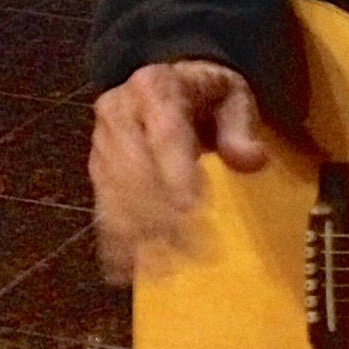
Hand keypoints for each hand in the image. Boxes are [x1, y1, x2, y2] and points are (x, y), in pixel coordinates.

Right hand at [89, 60, 267, 282]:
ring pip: (115, 192)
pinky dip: (113, 237)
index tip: (190, 209)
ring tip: (167, 268)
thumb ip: (241, 126)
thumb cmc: (208, 92)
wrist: (168, 78)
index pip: (165, 134)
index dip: (175, 173)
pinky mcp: (97, 167)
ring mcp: (102, 142)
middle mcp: (118, 113)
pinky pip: (103, 204)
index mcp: (155, 88)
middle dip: (161, 213)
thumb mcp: (234, 96)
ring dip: (139, 233)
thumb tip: (251, 160)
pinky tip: (123, 270)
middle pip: (135, 169)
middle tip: (193, 251)